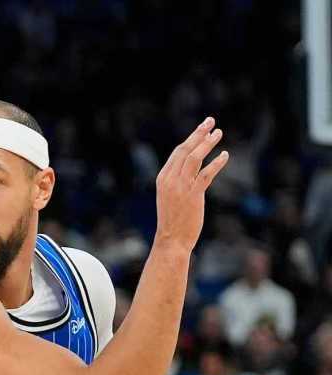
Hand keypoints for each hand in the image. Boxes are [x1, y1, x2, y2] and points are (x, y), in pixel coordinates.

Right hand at [155, 117, 228, 251]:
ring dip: (207, 143)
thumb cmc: (173, 220)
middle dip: (198, 134)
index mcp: (163, 178)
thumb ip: (178, 182)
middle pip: (185, 150)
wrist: (171, 239)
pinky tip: (225, 155)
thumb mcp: (170, 197)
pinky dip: (217, 163)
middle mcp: (170, 180)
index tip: (202, 129)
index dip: (191, 139)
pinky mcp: (193, 195)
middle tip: (210, 121)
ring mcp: (181, 187)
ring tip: (218, 133)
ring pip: (194, 158)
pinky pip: (206, 174)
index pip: (177, 153)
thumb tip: (191, 171)